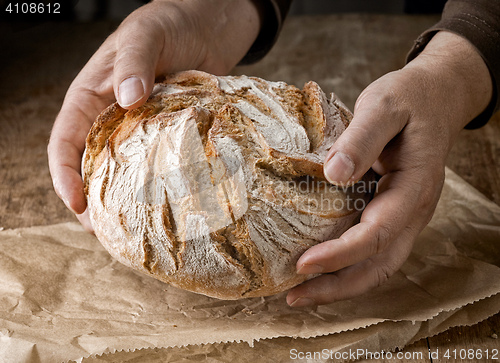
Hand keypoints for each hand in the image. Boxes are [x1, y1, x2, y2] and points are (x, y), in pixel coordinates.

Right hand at [47, 0, 260, 230]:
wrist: (209, 26)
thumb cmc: (171, 23)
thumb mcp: (146, 33)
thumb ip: (134, 62)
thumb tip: (127, 98)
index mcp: (91, 96)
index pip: (65, 140)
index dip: (64, 173)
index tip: (76, 203)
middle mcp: (111, 117)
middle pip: (90, 163)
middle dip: (92, 198)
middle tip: (104, 230)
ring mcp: (140, 127)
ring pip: (123, 168)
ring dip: (122, 197)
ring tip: (131, 228)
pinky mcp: (168, 133)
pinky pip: (157, 162)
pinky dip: (156, 183)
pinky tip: (167, 202)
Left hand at [287, 31, 492, 306]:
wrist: (436, 97)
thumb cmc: (409, 99)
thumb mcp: (385, 105)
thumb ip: (363, 137)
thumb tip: (334, 174)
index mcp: (414, 187)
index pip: (377, 234)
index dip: (340, 253)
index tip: (302, 264)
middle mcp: (413, 210)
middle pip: (380, 265)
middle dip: (338, 286)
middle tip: (294, 298)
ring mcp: (405, 215)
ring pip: (377, 264)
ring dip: (340, 283)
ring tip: (299, 294)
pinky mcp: (392, 211)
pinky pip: (372, 249)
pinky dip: (345, 265)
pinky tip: (318, 265)